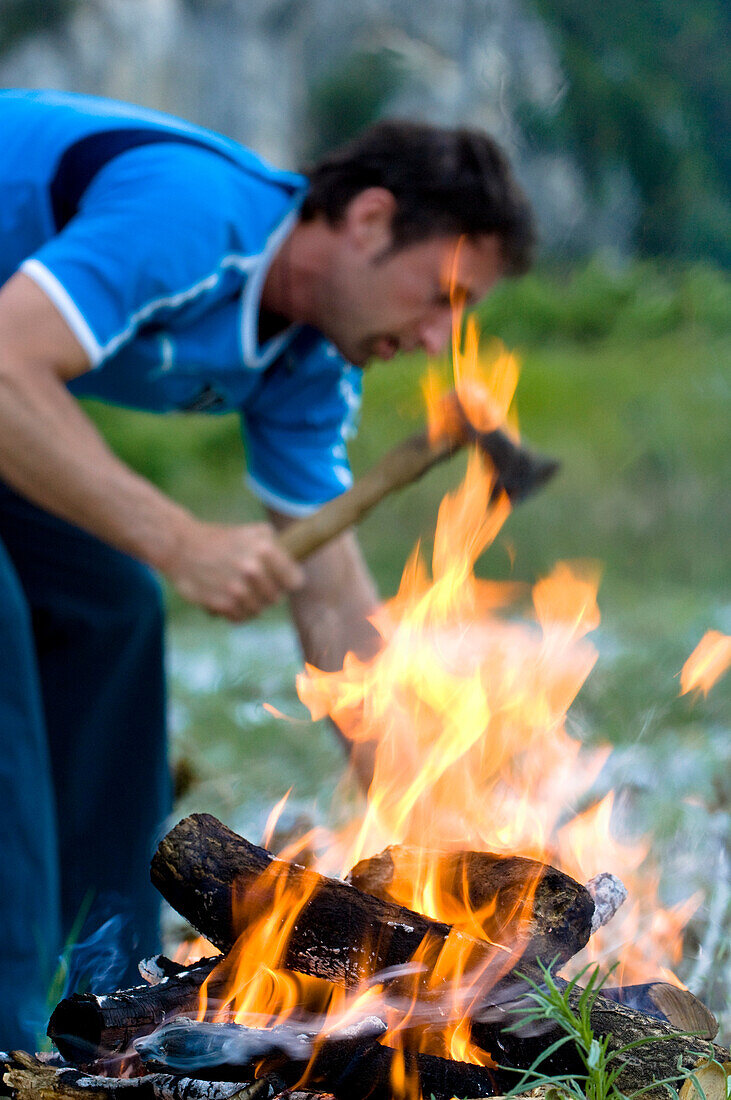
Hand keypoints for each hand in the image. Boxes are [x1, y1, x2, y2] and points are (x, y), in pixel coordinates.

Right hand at [165, 519, 304, 620]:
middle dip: (268, 592)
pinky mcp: (221, 604)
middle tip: (255, 584)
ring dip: (252, 604)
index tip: (285, 581)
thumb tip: (296, 558)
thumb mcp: (250, 532)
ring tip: (240, 591)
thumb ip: (276, 544)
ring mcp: (237, 589)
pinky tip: (228, 598)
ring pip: (259, 610)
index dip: (291, 581)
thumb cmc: (218, 539)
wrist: (180, 547)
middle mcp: (253, 570)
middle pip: (276, 597)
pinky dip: (236, 612)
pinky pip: (240, 618)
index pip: (295, 581)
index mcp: (264, 549)